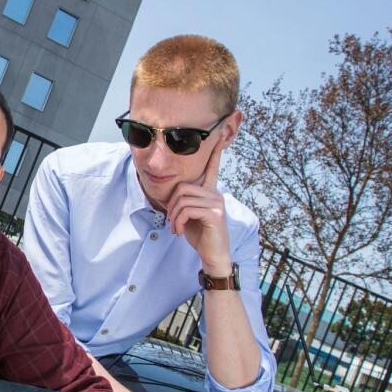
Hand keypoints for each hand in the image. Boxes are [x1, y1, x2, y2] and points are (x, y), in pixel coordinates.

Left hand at [165, 143, 230, 274]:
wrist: (212, 255)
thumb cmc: (199, 235)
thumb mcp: (188, 216)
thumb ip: (183, 202)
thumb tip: (172, 195)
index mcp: (210, 192)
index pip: (212, 169)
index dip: (214, 153)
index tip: (220, 135)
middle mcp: (216, 194)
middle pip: (183, 187)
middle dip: (171, 205)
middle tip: (171, 220)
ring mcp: (217, 203)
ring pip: (183, 199)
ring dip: (173, 216)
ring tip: (175, 227)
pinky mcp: (215, 213)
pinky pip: (187, 210)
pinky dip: (177, 221)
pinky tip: (179, 231)